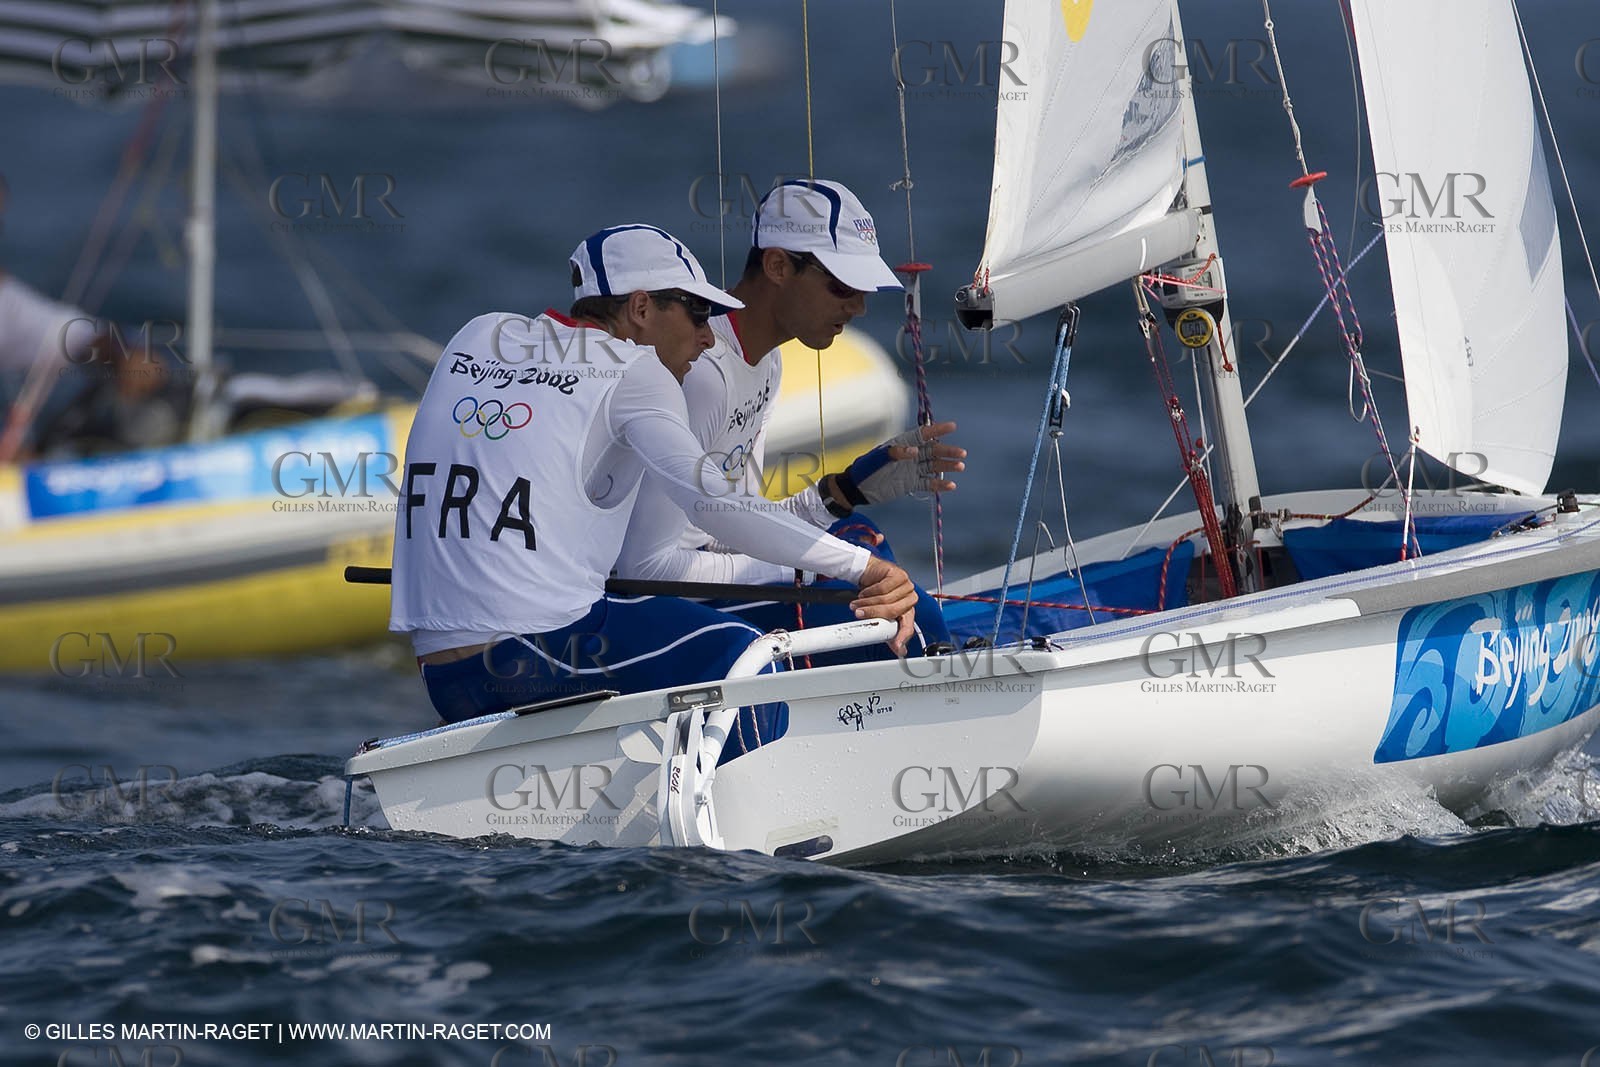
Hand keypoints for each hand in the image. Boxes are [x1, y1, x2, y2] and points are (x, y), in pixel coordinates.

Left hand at [830, 421, 965, 509]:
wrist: (859, 488)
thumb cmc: (866, 468)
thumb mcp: (878, 458)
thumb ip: (896, 452)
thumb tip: (914, 450)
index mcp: (903, 444)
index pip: (923, 435)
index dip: (937, 430)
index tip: (952, 427)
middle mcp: (911, 455)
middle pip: (933, 451)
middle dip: (948, 451)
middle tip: (962, 454)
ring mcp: (912, 469)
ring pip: (934, 466)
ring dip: (947, 466)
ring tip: (960, 467)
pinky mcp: (912, 483)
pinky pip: (928, 483)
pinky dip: (939, 484)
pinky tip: (950, 485)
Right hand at [850, 556, 917, 654]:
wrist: (870, 576)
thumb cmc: (875, 596)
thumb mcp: (878, 616)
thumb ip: (886, 632)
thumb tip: (897, 650)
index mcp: (908, 613)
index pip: (908, 627)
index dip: (902, 637)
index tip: (897, 647)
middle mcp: (909, 600)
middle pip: (892, 611)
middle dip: (872, 613)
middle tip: (859, 613)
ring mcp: (907, 586)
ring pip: (886, 598)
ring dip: (867, 601)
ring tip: (859, 602)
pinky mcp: (900, 575)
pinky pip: (883, 587)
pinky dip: (870, 590)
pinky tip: (865, 591)